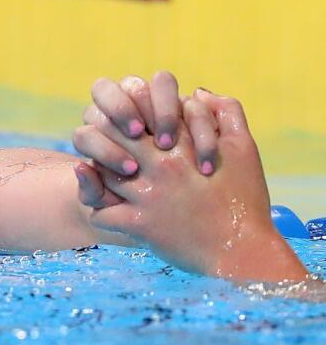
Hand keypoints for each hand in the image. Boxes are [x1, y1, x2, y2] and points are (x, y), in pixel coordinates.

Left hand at [74, 92, 308, 282]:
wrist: (242, 251)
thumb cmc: (245, 200)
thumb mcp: (245, 149)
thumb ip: (226, 112)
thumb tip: (199, 92)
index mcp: (183, 143)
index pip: (139, 112)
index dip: (124, 113)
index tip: (126, 125)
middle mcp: (161, 165)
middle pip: (112, 136)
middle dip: (104, 137)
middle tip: (106, 146)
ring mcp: (147, 194)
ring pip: (102, 171)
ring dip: (100, 172)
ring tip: (105, 176)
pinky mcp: (139, 224)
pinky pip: (101, 213)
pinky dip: (100, 211)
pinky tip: (109, 211)